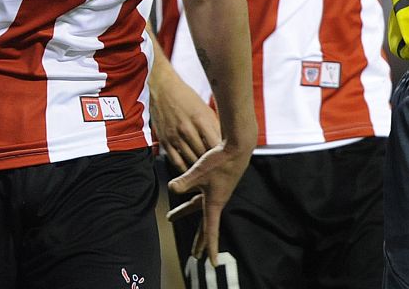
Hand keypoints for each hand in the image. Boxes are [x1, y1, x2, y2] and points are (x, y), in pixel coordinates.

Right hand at [149, 57, 220, 172]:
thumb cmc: (187, 97)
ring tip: (207, 173)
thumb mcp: (205, 109)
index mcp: (201, 119)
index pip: (215, 144)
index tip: (228, 159)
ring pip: (190, 161)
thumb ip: (214, 126)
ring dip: (199, 169)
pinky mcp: (165, 141)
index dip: (223, 154)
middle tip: (220, 170)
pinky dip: (185, 169)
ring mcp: (175, 136)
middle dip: (212, 164)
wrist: (163, 89)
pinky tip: (191, 172)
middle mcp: (188, 129)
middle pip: (204, 155)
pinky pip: (176, 162)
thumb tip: (225, 141)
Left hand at [167, 138, 252, 266]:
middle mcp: (217, 200)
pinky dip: (192, 200)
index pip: (211, 231)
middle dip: (199, 239)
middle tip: (194, 255)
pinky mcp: (217, 181)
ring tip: (171, 217)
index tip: (212, 263)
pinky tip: (185, 192)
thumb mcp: (199, 172)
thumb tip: (171, 188)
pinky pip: (202, 196)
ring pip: (199, 208)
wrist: (237, 146)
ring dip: (185, 213)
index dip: (210, 247)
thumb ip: (184, 182)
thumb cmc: (220, 161)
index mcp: (214, 204)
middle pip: (205, 225)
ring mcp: (218, 191)